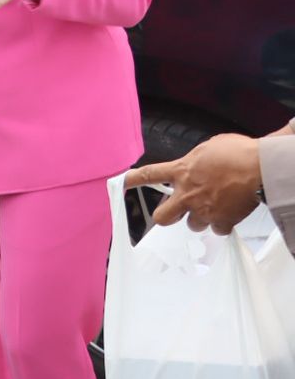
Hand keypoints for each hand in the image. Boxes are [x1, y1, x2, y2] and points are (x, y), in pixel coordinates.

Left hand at [126, 133, 262, 234]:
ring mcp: (203, 210)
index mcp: (182, 171)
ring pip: (193, 225)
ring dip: (200, 219)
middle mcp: (187, 193)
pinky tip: (231, 212)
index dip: (132, 180)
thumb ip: (196, 161)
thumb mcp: (208, 148)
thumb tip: (198, 166)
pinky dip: (223, 224)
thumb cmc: (238, 152)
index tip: (119, 183)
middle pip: (163, 217)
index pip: (149, 175)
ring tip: (215, 206)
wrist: (261, 167)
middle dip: (167, 216)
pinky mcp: (222, 221)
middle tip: (177, 211)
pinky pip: (217, 230)